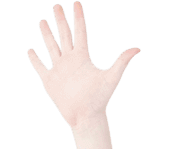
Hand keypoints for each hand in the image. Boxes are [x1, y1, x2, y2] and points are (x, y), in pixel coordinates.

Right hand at [26, 2, 138, 129]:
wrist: (86, 117)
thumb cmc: (100, 99)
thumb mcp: (112, 77)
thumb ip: (122, 61)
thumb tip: (138, 49)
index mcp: (83, 57)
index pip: (80, 32)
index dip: (78, 17)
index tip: (76, 3)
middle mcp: (71, 61)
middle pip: (64, 35)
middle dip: (60, 20)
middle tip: (56, 6)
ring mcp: (59, 69)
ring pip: (51, 47)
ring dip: (46, 35)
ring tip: (43, 21)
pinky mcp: (49, 80)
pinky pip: (39, 66)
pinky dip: (34, 59)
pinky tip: (31, 51)